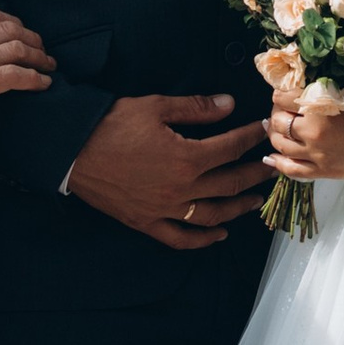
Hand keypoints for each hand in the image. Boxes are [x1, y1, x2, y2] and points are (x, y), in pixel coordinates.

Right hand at [0, 0, 52, 133]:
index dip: (13, 22)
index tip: (22, 31)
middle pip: (13, 30)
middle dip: (32, 38)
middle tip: (41, 49)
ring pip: (20, 50)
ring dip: (39, 58)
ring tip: (48, 65)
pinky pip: (17, 76)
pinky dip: (35, 78)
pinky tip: (43, 83)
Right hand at [66, 93, 270, 250]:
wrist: (71, 151)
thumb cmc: (111, 125)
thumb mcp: (155, 107)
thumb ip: (196, 108)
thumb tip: (228, 104)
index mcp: (187, 157)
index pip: (231, 147)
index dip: (251, 137)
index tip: (263, 130)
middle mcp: (181, 188)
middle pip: (230, 183)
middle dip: (255, 173)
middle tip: (272, 166)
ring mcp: (165, 210)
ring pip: (212, 215)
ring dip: (238, 208)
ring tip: (254, 200)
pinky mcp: (146, 222)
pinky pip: (180, 238)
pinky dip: (203, 240)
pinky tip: (218, 234)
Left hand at [264, 93, 343, 184]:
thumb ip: (330, 84)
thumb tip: (309, 80)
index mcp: (320, 107)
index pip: (283, 97)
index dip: (281, 92)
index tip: (285, 91)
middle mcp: (313, 132)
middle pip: (278, 121)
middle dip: (276, 112)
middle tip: (282, 109)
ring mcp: (318, 156)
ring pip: (280, 145)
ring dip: (274, 134)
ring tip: (276, 127)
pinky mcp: (326, 172)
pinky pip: (292, 170)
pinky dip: (278, 163)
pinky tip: (271, 157)